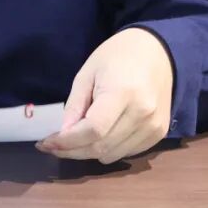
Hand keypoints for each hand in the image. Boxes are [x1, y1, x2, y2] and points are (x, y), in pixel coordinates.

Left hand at [37, 28, 172, 163]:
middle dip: (72, 151)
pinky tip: (100, 136)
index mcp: (122, 93)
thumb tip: (63, 134)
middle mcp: (142, 114)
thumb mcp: (87, 73)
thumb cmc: (117, 56)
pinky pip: (127, 153)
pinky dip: (109, 150)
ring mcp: (154, 126)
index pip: (93, 130)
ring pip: (113, 155)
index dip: (68, 142)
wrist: (157, 52)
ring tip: (75, 141)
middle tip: (52, 147)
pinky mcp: (161, 133)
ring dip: (89, 153)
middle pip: (101, 147)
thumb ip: (75, 105)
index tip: (47, 143)